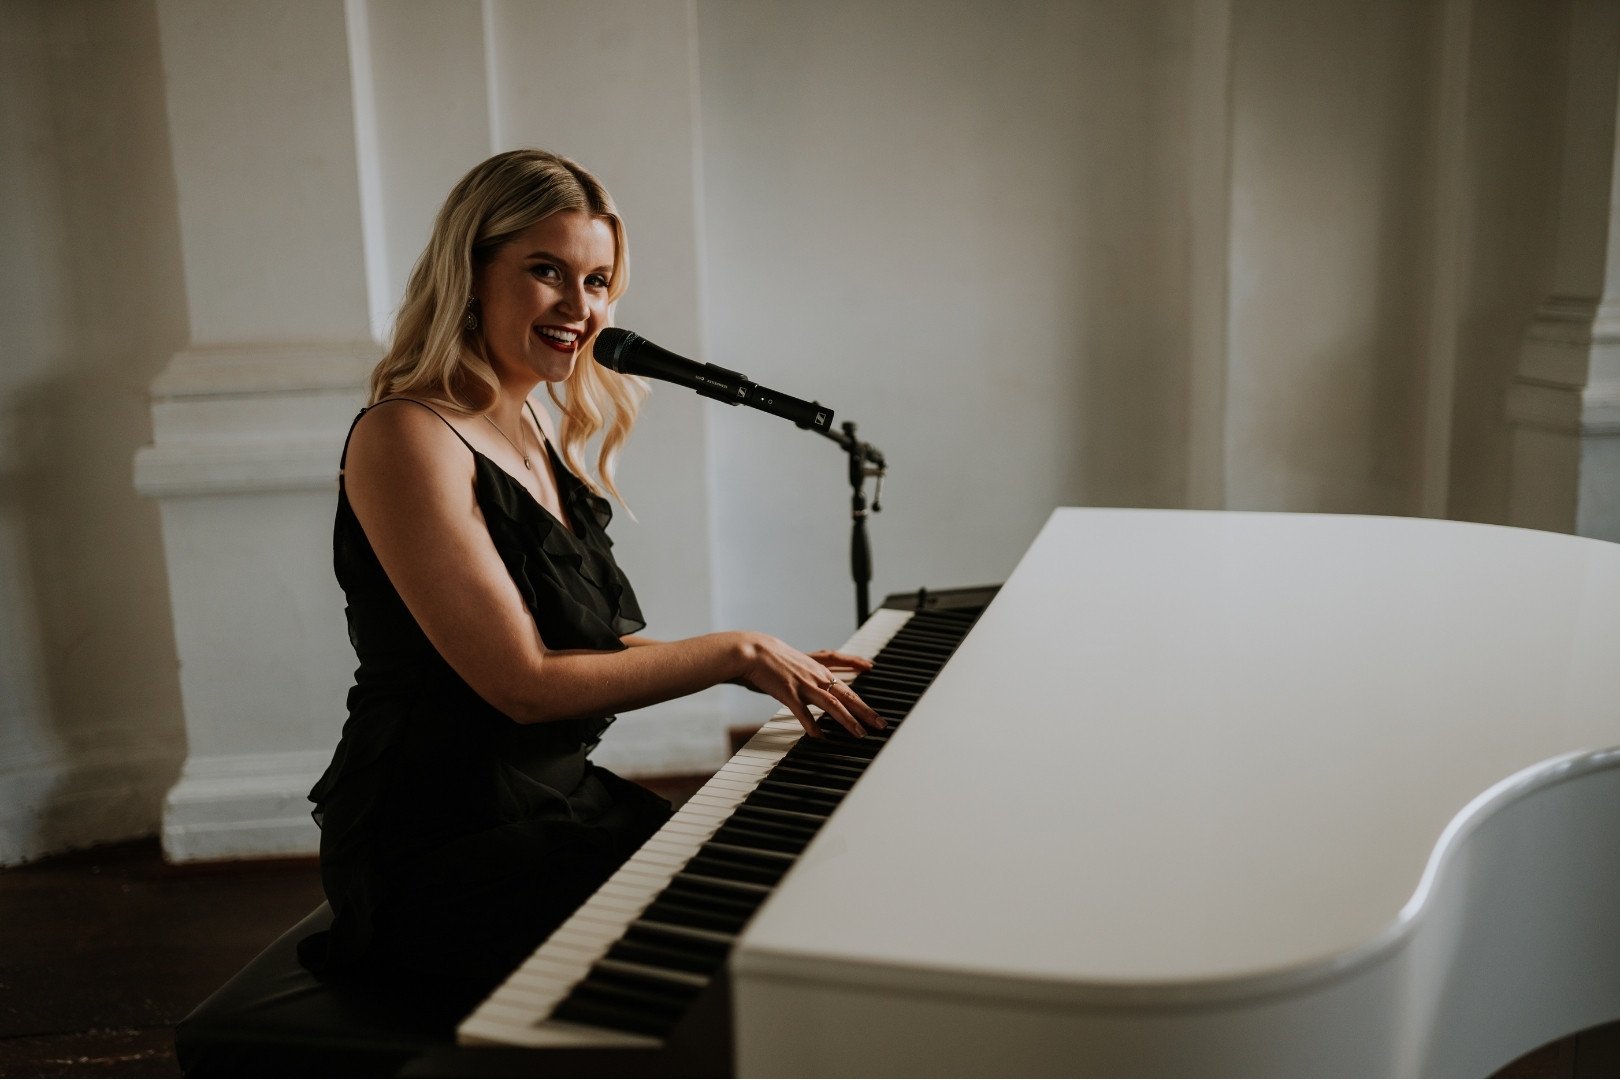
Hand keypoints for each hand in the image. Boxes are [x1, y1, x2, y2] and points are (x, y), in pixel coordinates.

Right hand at [735, 634, 884, 739]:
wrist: (751, 652)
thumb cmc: (767, 656)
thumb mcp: (791, 659)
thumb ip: (803, 666)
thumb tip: (810, 672)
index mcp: (815, 665)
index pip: (841, 663)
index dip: (856, 663)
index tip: (871, 667)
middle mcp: (815, 675)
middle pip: (846, 693)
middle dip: (865, 710)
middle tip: (880, 723)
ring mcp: (804, 685)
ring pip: (832, 703)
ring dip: (848, 720)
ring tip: (859, 733)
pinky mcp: (789, 694)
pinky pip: (804, 713)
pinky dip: (813, 726)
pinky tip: (819, 737)